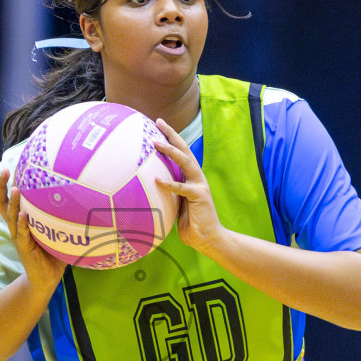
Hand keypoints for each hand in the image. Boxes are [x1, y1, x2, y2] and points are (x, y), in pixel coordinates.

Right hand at [0, 168, 66, 292]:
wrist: (46, 280)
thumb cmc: (53, 254)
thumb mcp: (56, 233)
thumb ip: (63, 218)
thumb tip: (84, 200)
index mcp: (20, 223)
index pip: (9, 200)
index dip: (5, 185)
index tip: (8, 167)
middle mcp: (16, 228)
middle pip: (3, 204)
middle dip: (1, 187)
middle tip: (4, 171)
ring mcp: (18, 238)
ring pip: (11, 217)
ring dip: (13, 203)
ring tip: (16, 189)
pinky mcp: (24, 249)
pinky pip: (21, 234)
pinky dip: (22, 224)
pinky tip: (23, 215)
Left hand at [153, 118, 227, 256]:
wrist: (209, 239)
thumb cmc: (192, 225)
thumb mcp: (176, 205)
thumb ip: (169, 194)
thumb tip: (151, 188)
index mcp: (191, 178)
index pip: (181, 154)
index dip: (171, 139)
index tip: (158, 127)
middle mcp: (197, 177)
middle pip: (184, 150)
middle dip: (171, 135)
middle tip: (158, 121)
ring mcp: (199, 185)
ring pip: (185, 162)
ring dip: (170, 151)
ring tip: (155, 142)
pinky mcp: (199, 196)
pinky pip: (182, 188)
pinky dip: (169, 183)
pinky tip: (156, 179)